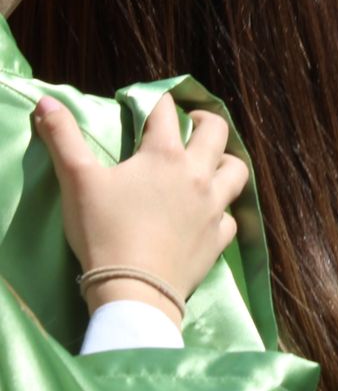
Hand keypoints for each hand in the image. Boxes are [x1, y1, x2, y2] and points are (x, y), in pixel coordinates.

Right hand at [33, 93, 248, 327]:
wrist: (133, 289)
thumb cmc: (103, 231)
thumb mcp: (77, 181)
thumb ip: (63, 138)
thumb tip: (47, 101)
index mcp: (165, 155)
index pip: (165, 113)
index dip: (157, 101)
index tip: (149, 102)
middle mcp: (197, 174)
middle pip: (217, 132)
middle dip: (206, 120)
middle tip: (193, 122)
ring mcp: (213, 206)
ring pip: (237, 170)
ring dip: (226, 161)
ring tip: (212, 163)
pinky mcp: (219, 237)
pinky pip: (231, 217)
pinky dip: (223, 212)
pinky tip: (211, 216)